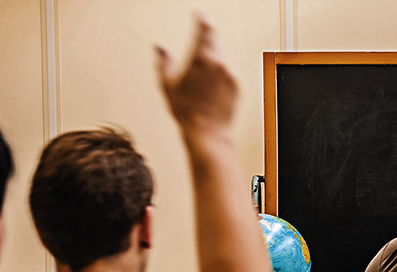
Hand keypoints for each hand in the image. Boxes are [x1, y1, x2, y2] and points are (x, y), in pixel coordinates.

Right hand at [155, 13, 237, 131]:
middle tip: (197, 55)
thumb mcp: (168, 85)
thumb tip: (160, 50)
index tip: (200, 15)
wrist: (207, 132)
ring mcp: (229, 76)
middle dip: (206, 44)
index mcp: (201, 59)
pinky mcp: (236, 86)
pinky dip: (220, 78)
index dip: (202, 20)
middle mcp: (218, 65)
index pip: (205, 29)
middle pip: (214, 44)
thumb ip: (164, 62)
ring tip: (201, 82)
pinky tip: (211, 91)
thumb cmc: (187, 112)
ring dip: (212, 64)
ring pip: (221, 61)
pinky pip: (227, 76)